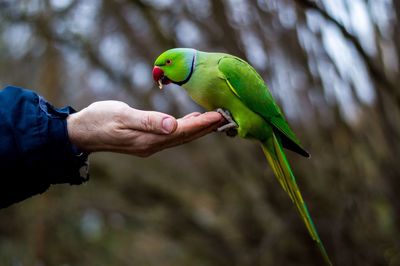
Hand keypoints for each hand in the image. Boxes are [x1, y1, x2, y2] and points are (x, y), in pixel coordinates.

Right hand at [66, 101, 223, 156]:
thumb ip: (147, 120)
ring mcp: (149, 145)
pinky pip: (171, 136)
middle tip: (225, 117)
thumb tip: (172, 125)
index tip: (219, 116)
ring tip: (213, 119)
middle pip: (185, 137)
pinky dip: (184, 128)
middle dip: (205, 128)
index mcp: (148, 139)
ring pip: (180, 137)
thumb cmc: (99, 120)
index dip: (201, 124)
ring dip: (197, 129)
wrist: (82, 132)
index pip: (182, 131)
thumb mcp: (121, 116)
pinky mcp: (145, 141)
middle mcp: (152, 145)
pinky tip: (190, 120)